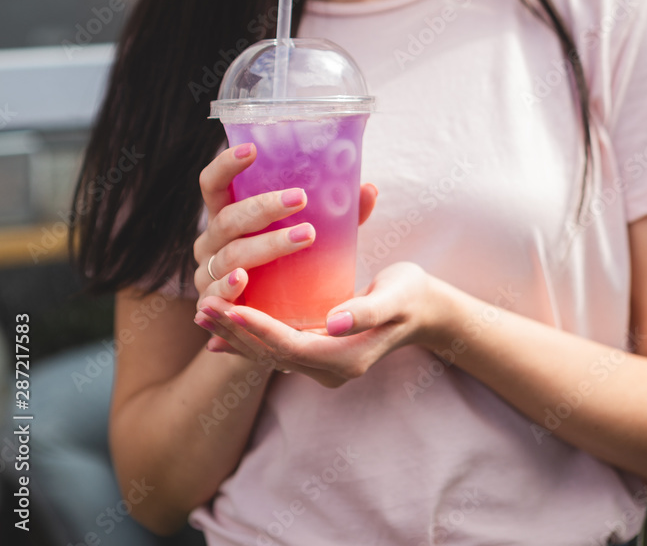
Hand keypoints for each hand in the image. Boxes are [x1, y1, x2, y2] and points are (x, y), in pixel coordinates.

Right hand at [193, 142, 377, 303]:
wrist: (272, 319)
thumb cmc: (286, 266)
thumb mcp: (309, 236)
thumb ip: (337, 217)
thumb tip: (369, 189)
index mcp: (226, 214)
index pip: (213, 183)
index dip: (227, 164)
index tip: (252, 149)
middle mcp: (212, 240)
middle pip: (228, 217)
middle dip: (263, 207)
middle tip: (300, 198)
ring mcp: (208, 272)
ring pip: (232, 253)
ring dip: (266, 244)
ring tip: (303, 236)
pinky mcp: (213, 303)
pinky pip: (217, 292)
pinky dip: (228, 285)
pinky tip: (244, 279)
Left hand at [193, 261, 434, 387]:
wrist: (423, 312)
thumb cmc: (409, 296)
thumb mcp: (394, 297)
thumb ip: (366, 311)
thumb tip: (335, 322)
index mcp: (344, 358)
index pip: (289, 346)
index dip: (257, 329)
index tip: (229, 307)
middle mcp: (328, 369)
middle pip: (271, 354)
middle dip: (235, 330)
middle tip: (202, 307)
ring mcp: (321, 366)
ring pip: (268, 354)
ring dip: (235, 334)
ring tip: (203, 313)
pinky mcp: (316, 353)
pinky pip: (275, 350)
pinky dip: (249, 337)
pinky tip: (224, 327)